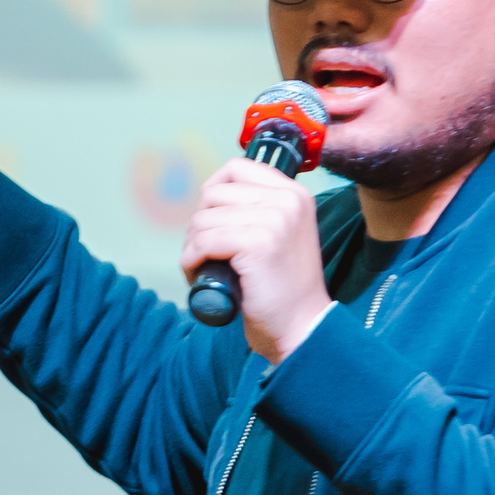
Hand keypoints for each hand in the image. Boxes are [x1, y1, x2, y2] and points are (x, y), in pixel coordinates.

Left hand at [180, 157, 331, 362]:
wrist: (302, 326)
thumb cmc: (283, 287)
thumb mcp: (281, 234)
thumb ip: (258, 210)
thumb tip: (210, 198)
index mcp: (294, 194)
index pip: (237, 168)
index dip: (214, 192)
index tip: (213, 221)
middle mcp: (288, 200)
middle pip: (214, 193)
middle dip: (199, 223)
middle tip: (204, 251)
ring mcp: (274, 220)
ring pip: (204, 218)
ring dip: (192, 245)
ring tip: (202, 267)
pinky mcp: (257, 244)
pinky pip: (204, 241)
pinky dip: (191, 259)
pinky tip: (197, 274)